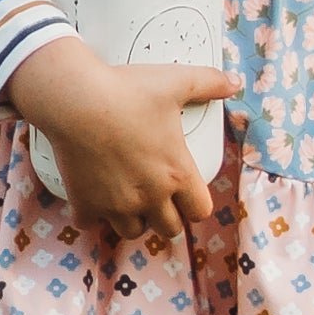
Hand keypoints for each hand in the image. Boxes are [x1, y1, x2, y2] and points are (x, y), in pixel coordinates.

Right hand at [3, 40, 227, 233]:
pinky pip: (92, 224)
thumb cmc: (128, 91)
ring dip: (134, 219)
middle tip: (159, 195)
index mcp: (176, 173)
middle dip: (168, 215)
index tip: (188, 192)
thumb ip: (210, 83)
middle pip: (169, 228)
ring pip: (132, 232)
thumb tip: (236, 83)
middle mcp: (149, 196)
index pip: (199, 211)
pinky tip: (95, 195)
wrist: (77, 100)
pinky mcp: (86, 204)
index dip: (196, 204)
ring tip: (130, 197)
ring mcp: (116, 205)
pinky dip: (94, 214)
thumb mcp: (177, 81)